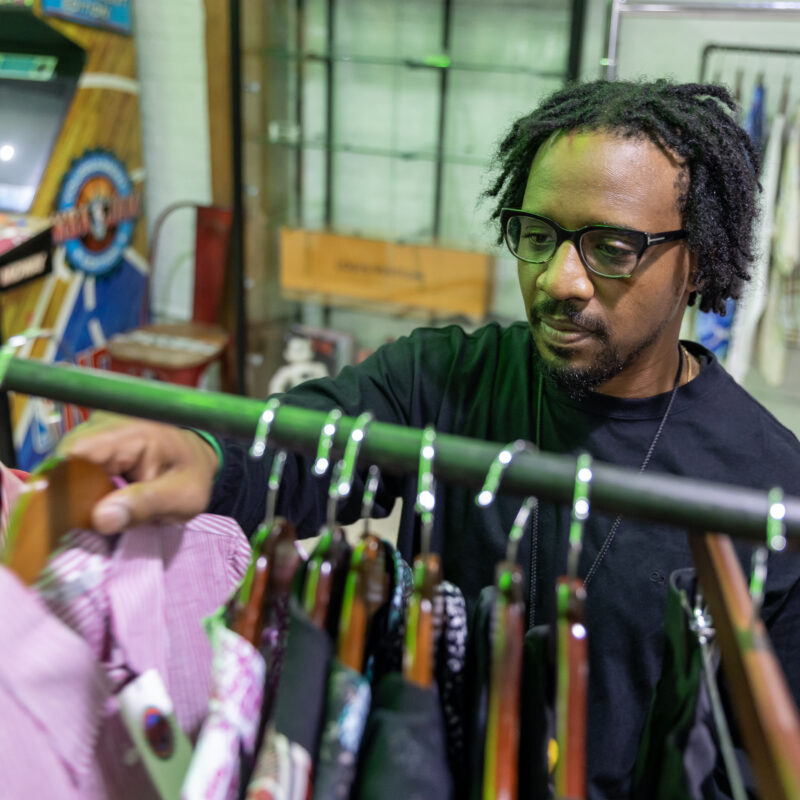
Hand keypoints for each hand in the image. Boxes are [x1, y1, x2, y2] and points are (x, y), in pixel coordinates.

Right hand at [56, 412, 219, 533]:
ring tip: (90, 517)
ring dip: (73, 492)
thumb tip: (101, 520)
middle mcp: (107, 422)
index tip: (67, 518)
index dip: (64, 485)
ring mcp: (96, 428)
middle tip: (80, 525)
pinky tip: (92, 505)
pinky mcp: (93, 439)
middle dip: (68, 494)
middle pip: (65, 459)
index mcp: (133, 432)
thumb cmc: (192, 474)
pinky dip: (79, 487)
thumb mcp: (183, 496)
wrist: (197, 455)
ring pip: (65, 463)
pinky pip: (73, 464)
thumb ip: (146, 505)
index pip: (78, 452)